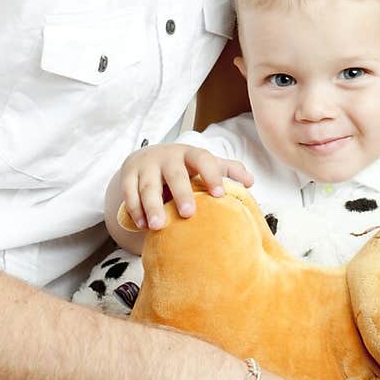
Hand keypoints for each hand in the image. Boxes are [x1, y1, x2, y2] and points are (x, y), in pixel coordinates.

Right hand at [120, 143, 253, 230]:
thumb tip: (251, 182)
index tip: (220, 194)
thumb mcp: (204, 164)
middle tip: (189, 214)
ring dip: (152, 206)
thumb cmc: (184, 166)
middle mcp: (168, 157)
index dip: (212, 175)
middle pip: (174, 174)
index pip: (203, 160)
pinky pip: (129, 193)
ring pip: (148, 185)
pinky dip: (135, 209)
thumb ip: (227, 170)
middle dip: (181, 193)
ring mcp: (146, 165)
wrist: (147, 157)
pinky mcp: (128, 175)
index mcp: (190, 154)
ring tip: (158, 226)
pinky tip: (143, 225)